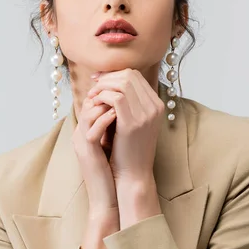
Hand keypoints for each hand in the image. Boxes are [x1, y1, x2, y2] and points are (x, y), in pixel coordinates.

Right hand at [71, 95, 118, 217]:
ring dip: (107, 103)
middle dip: (108, 92)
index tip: (126, 86)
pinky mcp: (86, 152)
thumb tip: (131, 102)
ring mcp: (81, 141)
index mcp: (87, 127)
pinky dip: (105, 119)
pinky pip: (92, 130)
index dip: (108, 90)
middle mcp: (81, 131)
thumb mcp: (114, 138)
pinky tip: (119, 115)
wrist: (108, 196)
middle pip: (89, 101)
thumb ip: (116, 121)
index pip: (94, 99)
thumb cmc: (114, 167)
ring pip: (88, 112)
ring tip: (123, 98)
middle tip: (125, 88)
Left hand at [87, 69, 164, 183]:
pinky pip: (116, 97)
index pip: (135, 75)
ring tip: (92, 95)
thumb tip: (109, 80)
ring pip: (122, 83)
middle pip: (129, 75)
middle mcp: (155, 106)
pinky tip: (95, 103)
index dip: (114, 74)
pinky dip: (102, 96)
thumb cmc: (128, 148)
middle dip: (107, 77)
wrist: (133, 174)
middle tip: (93, 86)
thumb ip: (128, 101)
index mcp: (157, 104)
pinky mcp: (132, 123)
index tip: (99, 79)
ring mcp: (146, 114)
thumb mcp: (134, 120)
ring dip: (103, 86)